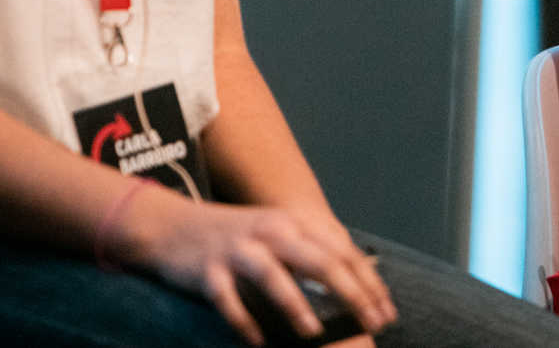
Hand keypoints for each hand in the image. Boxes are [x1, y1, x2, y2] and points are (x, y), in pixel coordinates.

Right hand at [108, 190, 395, 345]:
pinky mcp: (208, 271)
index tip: (386, 312)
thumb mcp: (280, 234)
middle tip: (369, 323)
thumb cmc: (238, 237)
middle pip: (320, 261)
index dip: (369, 283)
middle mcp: (272, 232)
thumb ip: (314, 254)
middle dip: (351, 294)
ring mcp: (238, 250)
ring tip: (315, 332)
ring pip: (274, 276)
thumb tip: (358, 286)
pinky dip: (244, 321)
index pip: (343, 252)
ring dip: (296, 306)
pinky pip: (229, 299)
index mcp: (295, 222)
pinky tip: (258, 341)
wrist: (172, 225)